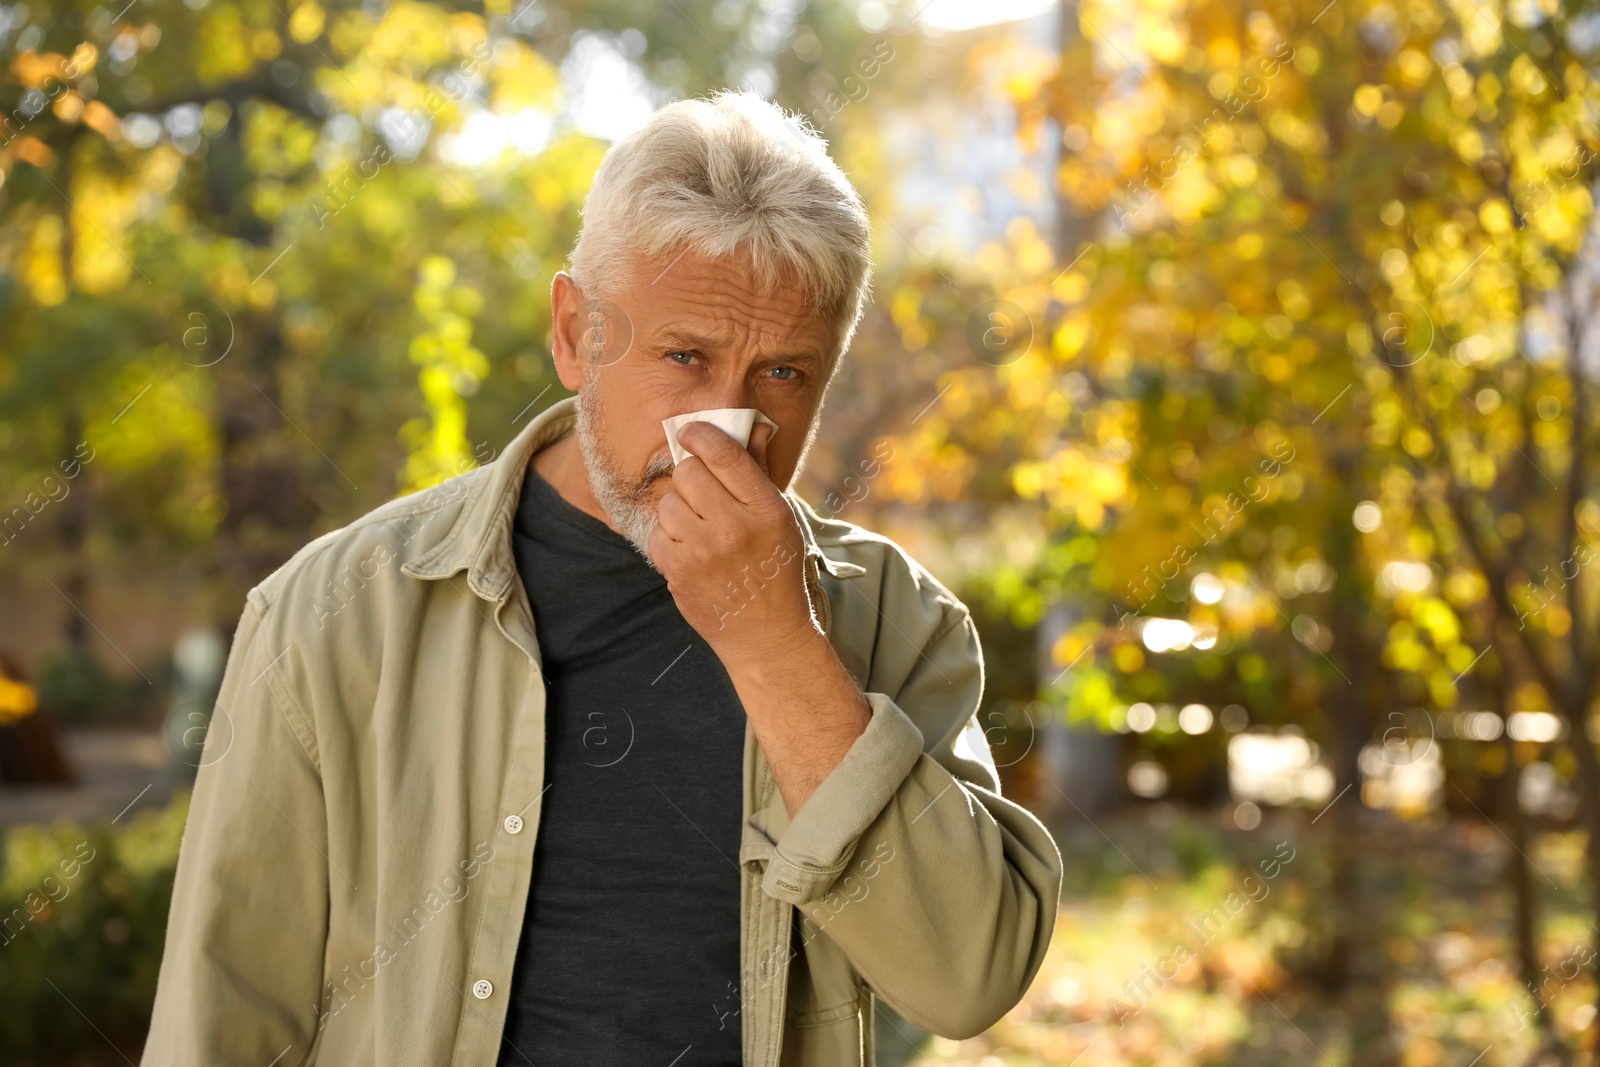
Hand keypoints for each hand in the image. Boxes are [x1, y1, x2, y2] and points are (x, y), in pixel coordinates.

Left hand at [648, 420, 819, 664]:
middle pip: (688, 472)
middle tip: (702, 495)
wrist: (767, 635)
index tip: (689, 432)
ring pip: (668, 502)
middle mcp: (735, 527)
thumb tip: (752, 427)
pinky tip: (689, 552)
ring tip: (699, 529)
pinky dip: (667, 540)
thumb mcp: (782, 520)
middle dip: (690, 477)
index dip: (700, 434)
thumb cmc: (776, 570)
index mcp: (766, 509)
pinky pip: (656, 534)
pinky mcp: (678, 573)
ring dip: (678, 510)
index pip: (724, 454)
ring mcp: (704, 552)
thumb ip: (758, 474)